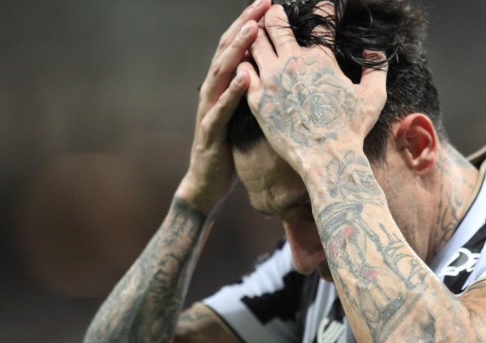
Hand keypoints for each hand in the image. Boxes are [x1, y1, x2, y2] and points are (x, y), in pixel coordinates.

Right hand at [178, 0, 271, 212]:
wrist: (208, 182)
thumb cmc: (231, 147)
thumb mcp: (246, 113)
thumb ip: (255, 90)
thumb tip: (277, 69)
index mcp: (224, 84)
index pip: (237, 46)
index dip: (250, 22)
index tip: (268, 2)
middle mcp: (213, 90)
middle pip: (227, 50)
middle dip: (244, 24)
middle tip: (262, 3)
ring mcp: (209, 109)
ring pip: (221, 73)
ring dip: (237, 50)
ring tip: (253, 30)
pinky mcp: (210, 131)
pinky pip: (221, 109)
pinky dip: (232, 92)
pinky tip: (245, 78)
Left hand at [239, 2, 386, 174]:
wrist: (326, 158)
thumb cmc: (351, 130)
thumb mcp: (374, 97)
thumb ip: (377, 68)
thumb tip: (373, 49)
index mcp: (321, 58)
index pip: (320, 20)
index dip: (321, 8)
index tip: (321, 5)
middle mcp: (293, 62)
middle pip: (275, 22)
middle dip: (275, 14)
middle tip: (274, 14)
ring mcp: (272, 79)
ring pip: (254, 42)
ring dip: (256, 35)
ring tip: (257, 36)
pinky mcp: (257, 98)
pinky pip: (243, 69)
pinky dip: (245, 62)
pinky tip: (248, 63)